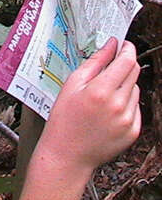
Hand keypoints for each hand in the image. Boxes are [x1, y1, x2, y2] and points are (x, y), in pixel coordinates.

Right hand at [35, 38, 140, 173]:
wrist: (67, 154)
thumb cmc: (64, 119)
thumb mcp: (72, 83)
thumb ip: (95, 61)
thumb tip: (111, 44)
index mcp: (101, 91)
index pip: (127, 61)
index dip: (127, 49)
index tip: (123, 45)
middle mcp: (118, 106)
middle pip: (134, 72)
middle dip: (126, 63)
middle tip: (112, 65)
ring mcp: (127, 120)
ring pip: (136, 89)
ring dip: (125, 84)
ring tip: (104, 93)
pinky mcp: (132, 132)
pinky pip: (136, 107)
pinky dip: (126, 102)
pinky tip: (108, 108)